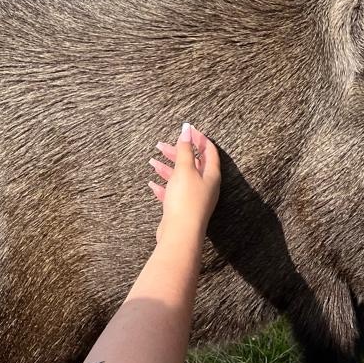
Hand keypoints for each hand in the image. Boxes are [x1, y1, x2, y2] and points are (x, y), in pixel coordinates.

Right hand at [149, 123, 220, 244]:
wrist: (179, 233)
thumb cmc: (186, 200)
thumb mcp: (185, 170)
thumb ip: (185, 149)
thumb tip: (187, 129)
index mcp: (211, 175)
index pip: (209, 151)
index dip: (199, 139)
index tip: (187, 130)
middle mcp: (205, 186)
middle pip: (192, 164)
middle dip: (177, 153)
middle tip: (160, 145)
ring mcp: (194, 198)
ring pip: (181, 178)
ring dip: (167, 168)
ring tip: (152, 161)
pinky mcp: (182, 209)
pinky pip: (173, 193)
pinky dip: (164, 186)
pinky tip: (152, 183)